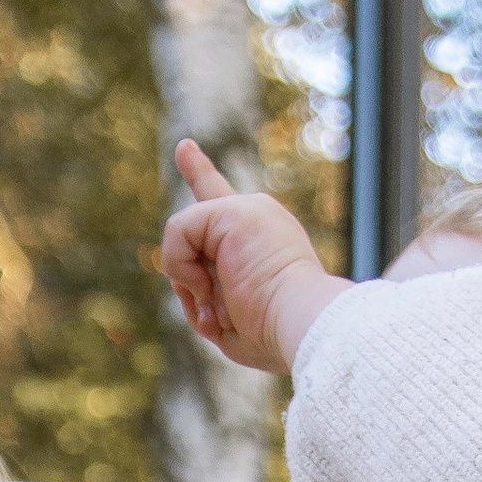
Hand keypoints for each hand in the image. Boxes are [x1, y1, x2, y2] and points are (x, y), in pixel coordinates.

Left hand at [161, 142, 346, 374]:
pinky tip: (207, 288)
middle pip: (206, 198)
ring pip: (183, 235)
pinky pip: (177, 232)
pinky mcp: (230, 211)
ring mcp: (246, 210)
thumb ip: (205, 302)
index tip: (184, 147)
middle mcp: (256, 217)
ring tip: (218, 302)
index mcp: (263, 241)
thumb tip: (183, 283)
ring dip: (188, 280)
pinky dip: (181, 267)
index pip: (227, 205)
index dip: (202, 175)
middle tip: (192, 195)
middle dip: (191, 204)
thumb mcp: (234, 323)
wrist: (303, 322)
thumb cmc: (276, 334)